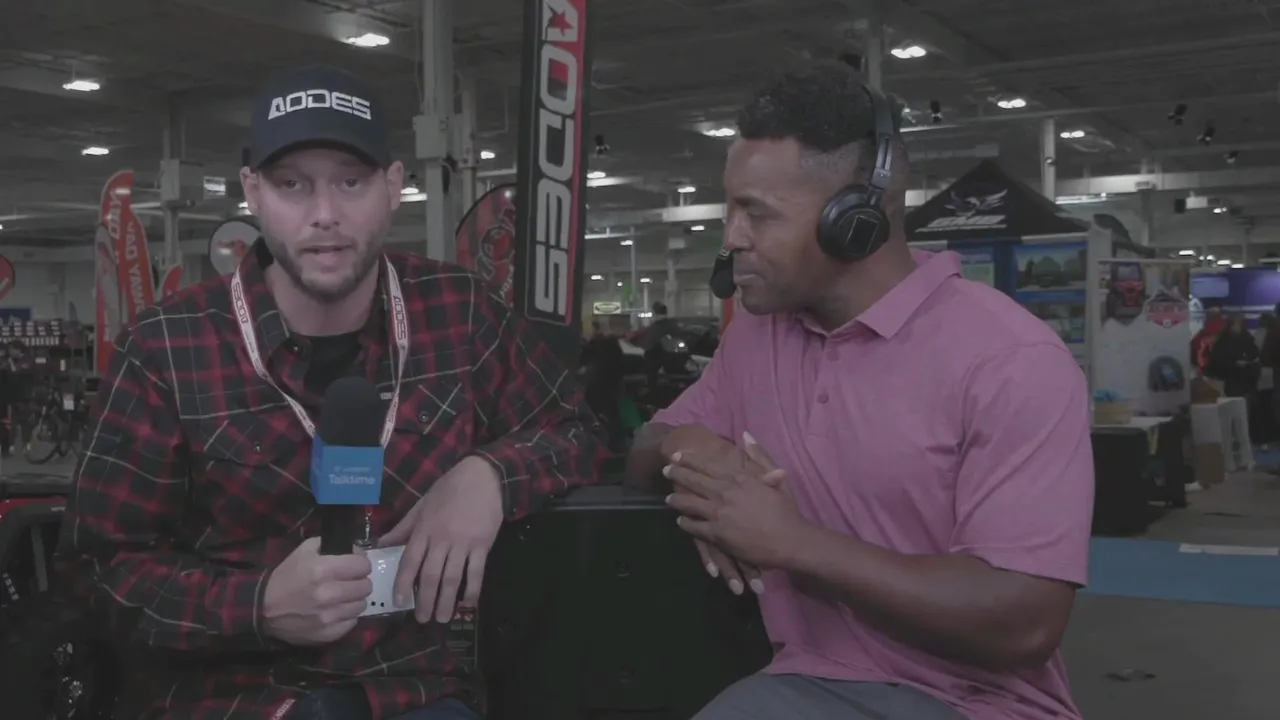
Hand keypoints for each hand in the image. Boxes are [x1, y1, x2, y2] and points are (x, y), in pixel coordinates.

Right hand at [262, 537, 372, 645]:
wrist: (263, 609)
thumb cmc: (286, 577)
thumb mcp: (303, 551)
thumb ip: (330, 545)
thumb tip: (355, 549)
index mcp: (324, 570)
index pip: (363, 565)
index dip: (360, 563)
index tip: (354, 565)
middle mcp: (330, 594)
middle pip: (366, 586)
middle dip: (359, 581)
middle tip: (349, 581)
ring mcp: (330, 616)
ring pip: (362, 605)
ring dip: (354, 599)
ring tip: (342, 597)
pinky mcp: (329, 633)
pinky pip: (352, 622)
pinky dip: (347, 616)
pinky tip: (336, 611)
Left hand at [379, 456, 502, 623]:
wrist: (482, 476)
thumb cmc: (449, 489)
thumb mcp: (422, 505)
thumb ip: (403, 528)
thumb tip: (381, 544)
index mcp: (424, 529)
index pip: (410, 561)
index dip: (403, 583)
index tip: (398, 602)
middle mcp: (441, 539)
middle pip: (430, 575)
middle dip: (425, 600)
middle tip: (422, 620)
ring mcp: (463, 543)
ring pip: (452, 577)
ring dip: (446, 600)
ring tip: (442, 618)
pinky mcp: (483, 544)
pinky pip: (476, 571)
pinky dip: (472, 589)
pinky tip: (468, 603)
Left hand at [662, 426, 769, 593]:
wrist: (789, 540)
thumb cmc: (785, 510)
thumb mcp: (777, 477)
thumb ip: (759, 455)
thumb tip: (746, 435)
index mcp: (738, 478)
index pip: (707, 465)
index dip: (689, 460)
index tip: (678, 456)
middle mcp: (724, 493)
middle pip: (693, 481)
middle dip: (676, 474)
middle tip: (665, 471)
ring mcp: (718, 514)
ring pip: (689, 503)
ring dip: (676, 499)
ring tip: (668, 498)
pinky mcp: (716, 534)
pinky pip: (694, 526)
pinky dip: (685, 522)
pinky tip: (680, 520)